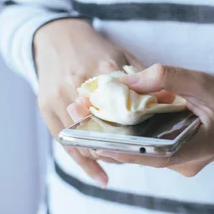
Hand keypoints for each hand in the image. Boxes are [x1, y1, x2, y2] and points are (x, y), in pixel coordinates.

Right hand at [34, 18, 142, 185]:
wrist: (54, 36)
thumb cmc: (94, 47)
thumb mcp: (121, 55)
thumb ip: (142, 78)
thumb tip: (168, 100)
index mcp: (102, 69)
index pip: (126, 107)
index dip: (141, 125)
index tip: (154, 141)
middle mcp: (78, 85)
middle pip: (105, 127)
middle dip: (123, 145)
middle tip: (140, 155)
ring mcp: (58, 97)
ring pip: (86, 139)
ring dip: (106, 155)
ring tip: (124, 163)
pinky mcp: (45, 108)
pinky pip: (65, 143)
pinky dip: (84, 163)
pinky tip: (101, 178)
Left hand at [95, 64, 213, 176]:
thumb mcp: (204, 81)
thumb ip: (167, 78)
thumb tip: (127, 80)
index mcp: (196, 151)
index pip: (154, 156)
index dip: (123, 150)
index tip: (94, 141)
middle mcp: (186, 163)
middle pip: (141, 155)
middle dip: (108, 139)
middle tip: (76, 119)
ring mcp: (181, 162)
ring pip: (142, 152)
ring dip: (115, 135)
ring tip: (84, 115)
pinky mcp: (177, 153)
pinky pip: (148, 146)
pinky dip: (130, 133)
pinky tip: (108, 117)